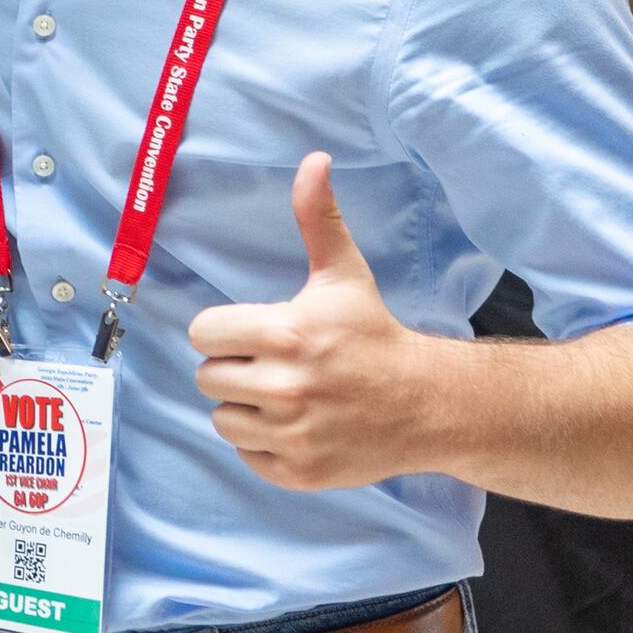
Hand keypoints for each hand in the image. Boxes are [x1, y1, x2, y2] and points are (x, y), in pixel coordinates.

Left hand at [184, 154, 443, 491]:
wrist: (429, 404)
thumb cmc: (374, 336)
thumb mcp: (344, 275)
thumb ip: (318, 218)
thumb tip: (313, 161)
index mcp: (286, 335)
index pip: (203, 335)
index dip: (225, 332)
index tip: (256, 334)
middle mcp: (286, 388)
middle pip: (207, 378)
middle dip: (234, 369)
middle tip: (274, 365)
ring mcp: (292, 434)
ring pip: (223, 420)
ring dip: (246, 409)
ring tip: (287, 396)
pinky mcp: (299, 472)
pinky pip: (247, 454)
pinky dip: (265, 444)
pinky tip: (299, 425)